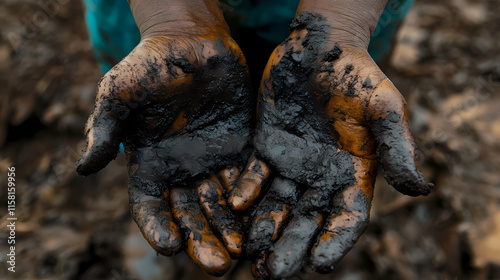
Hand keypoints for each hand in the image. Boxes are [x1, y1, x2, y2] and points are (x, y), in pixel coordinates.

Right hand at [75, 21, 252, 274]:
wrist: (191, 41)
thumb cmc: (150, 65)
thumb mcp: (119, 93)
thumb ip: (104, 129)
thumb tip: (83, 168)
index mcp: (151, 165)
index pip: (152, 206)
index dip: (158, 227)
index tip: (169, 247)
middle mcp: (183, 170)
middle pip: (191, 214)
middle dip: (202, 239)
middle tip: (217, 265)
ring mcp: (214, 160)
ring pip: (222, 202)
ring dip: (230, 227)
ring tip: (239, 252)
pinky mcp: (242, 146)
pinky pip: (249, 175)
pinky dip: (251, 193)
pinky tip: (255, 210)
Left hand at [229, 11, 432, 278]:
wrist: (321, 48)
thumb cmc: (359, 78)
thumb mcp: (385, 108)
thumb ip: (397, 148)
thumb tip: (420, 190)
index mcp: (352, 176)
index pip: (345, 218)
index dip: (335, 241)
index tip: (321, 264)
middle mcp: (319, 178)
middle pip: (306, 221)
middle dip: (291, 247)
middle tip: (273, 274)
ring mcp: (290, 165)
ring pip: (276, 205)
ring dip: (264, 230)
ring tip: (251, 256)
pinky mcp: (265, 148)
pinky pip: (254, 175)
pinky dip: (246, 190)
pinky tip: (237, 204)